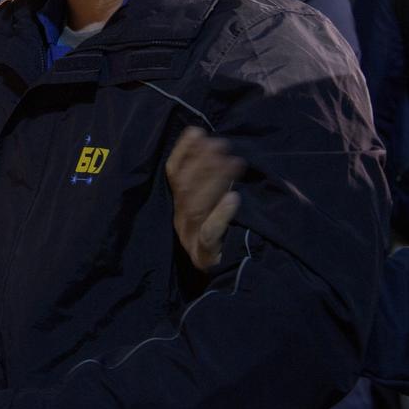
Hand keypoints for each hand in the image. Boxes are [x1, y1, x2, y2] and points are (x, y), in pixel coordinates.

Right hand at [166, 127, 243, 270]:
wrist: (231, 277)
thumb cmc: (226, 232)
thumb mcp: (214, 204)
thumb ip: (212, 179)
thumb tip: (214, 141)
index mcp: (179, 205)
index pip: (173, 173)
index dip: (183, 152)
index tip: (197, 131)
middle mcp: (180, 219)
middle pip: (185, 187)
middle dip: (202, 162)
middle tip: (223, 145)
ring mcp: (190, 238)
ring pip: (196, 206)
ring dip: (214, 181)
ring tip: (235, 162)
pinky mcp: (205, 255)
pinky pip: (209, 233)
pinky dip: (221, 215)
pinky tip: (235, 198)